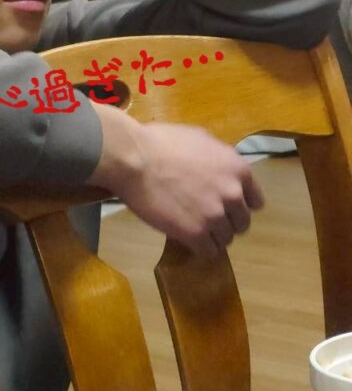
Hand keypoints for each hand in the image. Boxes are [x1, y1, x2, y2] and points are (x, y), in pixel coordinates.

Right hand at [90, 104, 263, 258]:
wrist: (134, 158)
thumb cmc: (162, 142)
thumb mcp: (199, 139)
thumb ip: (218, 159)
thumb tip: (220, 170)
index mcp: (238, 169)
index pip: (255, 201)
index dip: (239, 204)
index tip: (224, 204)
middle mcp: (233, 194)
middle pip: (242, 222)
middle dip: (226, 221)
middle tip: (204, 216)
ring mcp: (216, 216)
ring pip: (225, 239)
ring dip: (211, 236)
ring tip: (191, 228)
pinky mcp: (196, 234)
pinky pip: (208, 251)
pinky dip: (198, 247)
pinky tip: (184, 237)